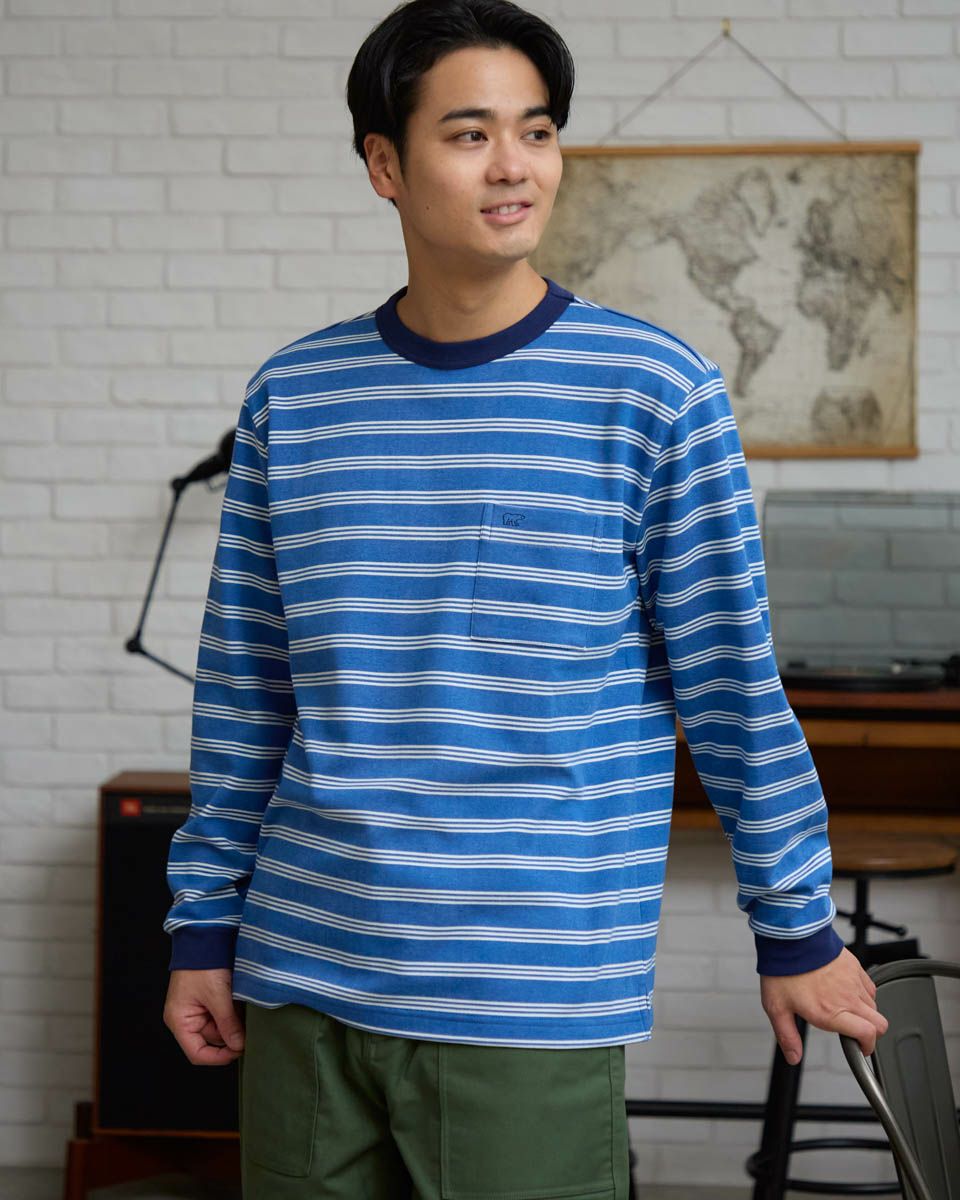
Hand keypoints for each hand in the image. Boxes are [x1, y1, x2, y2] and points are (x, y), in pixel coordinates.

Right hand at [164, 968, 244, 1065]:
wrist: (206, 936)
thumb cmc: (203, 964)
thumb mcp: (218, 996)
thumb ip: (228, 1023)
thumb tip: (238, 1046)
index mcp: (180, 1021)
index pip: (197, 1053)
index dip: (218, 1057)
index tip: (239, 1052)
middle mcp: (187, 1018)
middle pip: (212, 1041)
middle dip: (231, 1037)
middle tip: (250, 1031)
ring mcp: (198, 1009)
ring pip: (221, 1027)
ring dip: (234, 1024)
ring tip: (245, 1012)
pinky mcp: (210, 999)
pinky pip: (223, 1014)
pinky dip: (234, 1013)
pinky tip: (243, 1006)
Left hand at [760, 946, 888, 1064]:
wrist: (790, 936)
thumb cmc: (783, 969)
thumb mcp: (777, 1007)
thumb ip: (787, 1035)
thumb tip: (793, 1056)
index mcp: (831, 1012)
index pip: (867, 1035)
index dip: (868, 1047)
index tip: (860, 1049)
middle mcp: (847, 998)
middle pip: (880, 1024)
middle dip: (872, 1033)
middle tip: (855, 1032)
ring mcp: (853, 981)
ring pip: (875, 1005)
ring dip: (866, 1012)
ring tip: (845, 1009)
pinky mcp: (855, 966)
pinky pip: (869, 986)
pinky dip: (863, 993)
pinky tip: (846, 991)